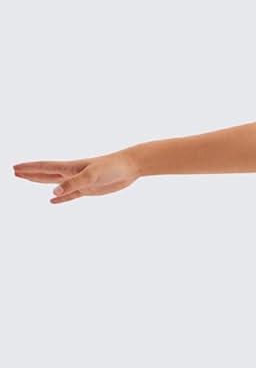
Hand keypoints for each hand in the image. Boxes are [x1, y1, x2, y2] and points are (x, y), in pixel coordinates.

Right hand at [12, 149, 142, 204]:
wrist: (129, 167)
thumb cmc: (112, 167)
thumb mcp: (92, 176)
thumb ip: (73, 184)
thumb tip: (53, 194)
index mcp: (69, 168)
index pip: (44, 167)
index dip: (29, 168)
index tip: (14, 168)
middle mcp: (71, 173)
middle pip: (45, 174)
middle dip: (29, 173)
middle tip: (14, 172)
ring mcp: (79, 181)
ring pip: (54, 183)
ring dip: (40, 182)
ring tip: (27, 180)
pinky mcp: (89, 190)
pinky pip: (70, 195)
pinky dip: (60, 198)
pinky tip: (52, 200)